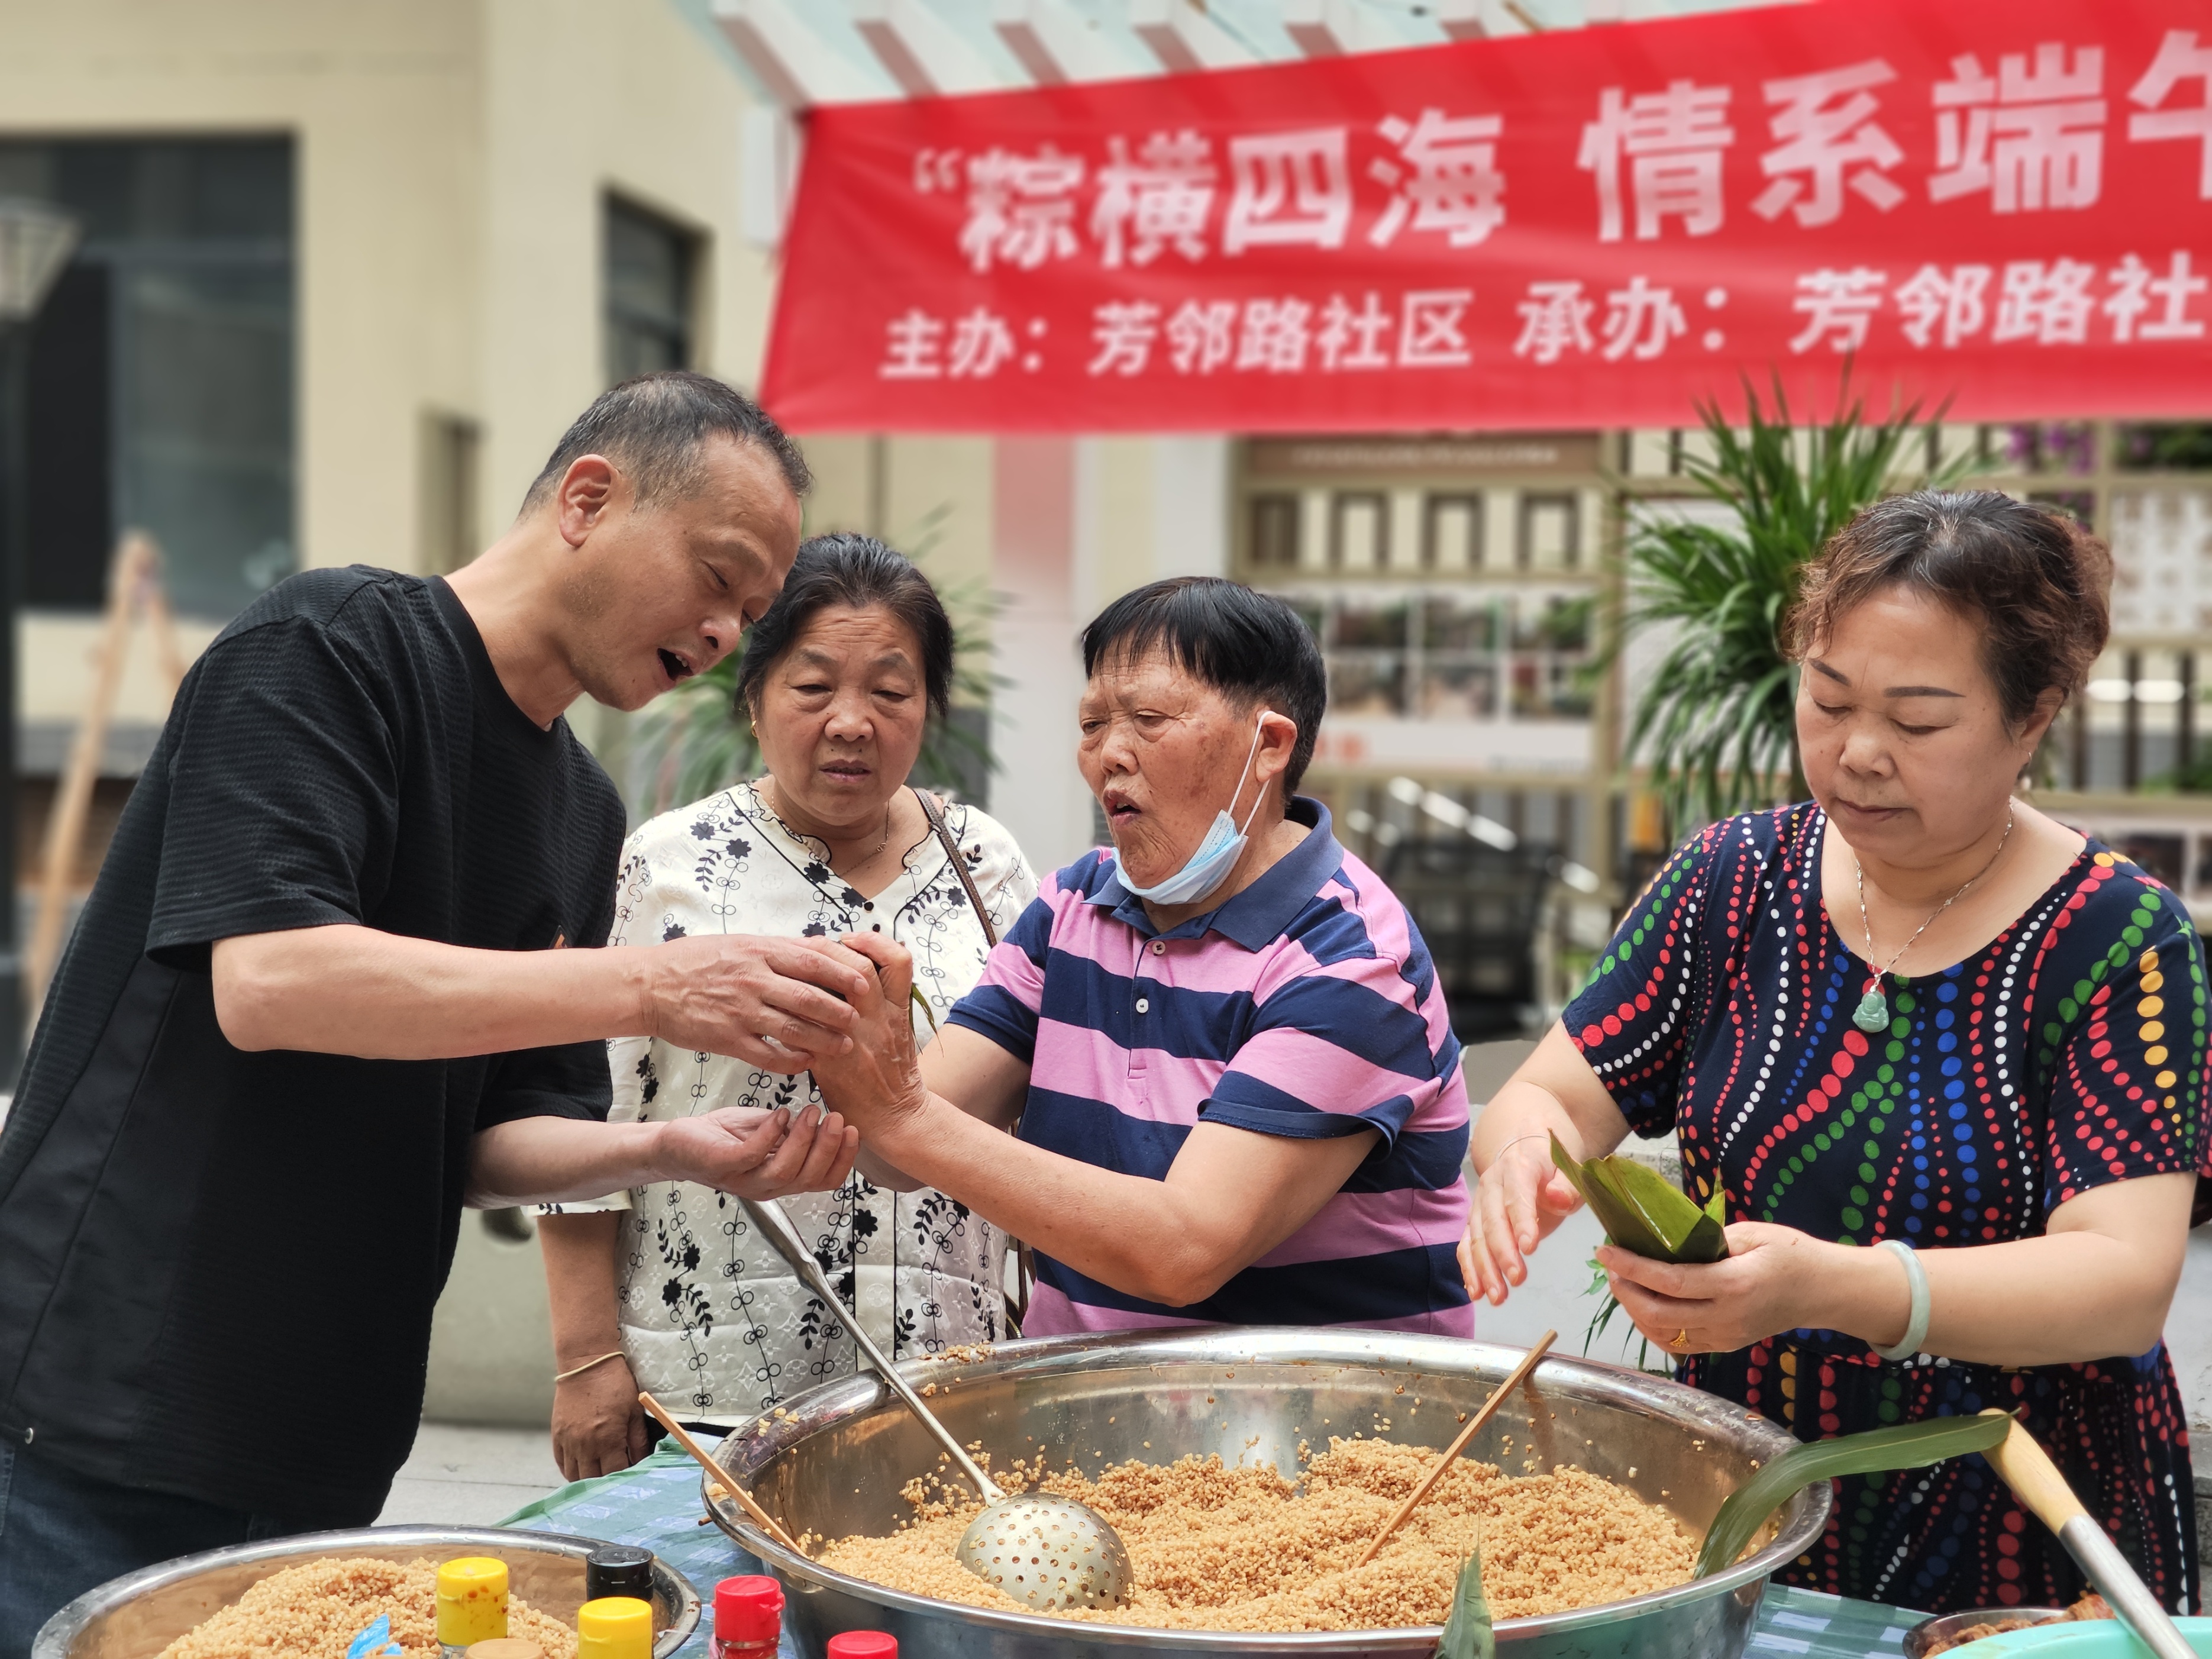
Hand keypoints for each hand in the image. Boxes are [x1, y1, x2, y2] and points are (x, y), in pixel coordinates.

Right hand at [551, 1352, 649, 1480]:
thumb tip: (642, 1462)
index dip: (624, 1479)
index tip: (631, 1479)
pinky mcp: (557, 1435)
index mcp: (607, 1439)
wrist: (586, 1364)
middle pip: (593, 1480)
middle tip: (615, 1480)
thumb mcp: (635, 1410)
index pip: (615, 1474)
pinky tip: (582, 1467)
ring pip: (574, 1476)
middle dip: (606, 1484)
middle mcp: (585, 1445)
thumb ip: (639, 1440)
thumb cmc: (615, 1384)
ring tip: (599, 1475)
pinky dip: (570, 1470)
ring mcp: (568, 1441)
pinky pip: (561, 1463)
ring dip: (587, 1480)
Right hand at [638, 934, 872, 1068]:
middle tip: (860, 1020)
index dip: (844, 973)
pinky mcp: (728, 1038)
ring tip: (843, 1046)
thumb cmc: (697, 960)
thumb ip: (778, 949)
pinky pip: (768, 1055)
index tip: (865, 983)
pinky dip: (792, 1061)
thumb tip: (819, 948)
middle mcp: (754, 979)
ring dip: (824, 1039)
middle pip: (810, 997)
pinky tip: (807, 1064)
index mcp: (760, 951)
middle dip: (841, 1011)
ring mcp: (741, 1010)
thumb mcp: (740, 942)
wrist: (652, 985)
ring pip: (794, 1028)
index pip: (814, 960)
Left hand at [653, 1105, 858, 1197]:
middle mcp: (767, 1187)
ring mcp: (744, 1180)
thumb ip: (794, 1130)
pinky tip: (780, 1114)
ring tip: (812, 1112)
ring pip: (785, 1172)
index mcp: (782, 1178)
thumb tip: (821, 1119)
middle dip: (829, 1148)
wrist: (678, 1142)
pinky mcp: (723, 1167)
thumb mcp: (767, 1130)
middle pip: (809, 1178)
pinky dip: (770, 1135)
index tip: (853, 1131)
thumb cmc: (723, 1137)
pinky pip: (752, 1156)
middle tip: (837, 1118)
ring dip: (804, 1141)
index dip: (843, 1160)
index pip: (823, 1181)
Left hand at [803, 933, 927, 1137]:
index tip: (852, 939)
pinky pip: (803, 1029)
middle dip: (833, 950)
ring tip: (790, 973)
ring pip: (827, 995)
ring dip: (805, 981)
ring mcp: (853, 1039)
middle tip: (812, 946)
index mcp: (897, 1009)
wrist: (893, 1115)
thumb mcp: (900, 1028)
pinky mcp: (828, 1060)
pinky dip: (788, 1014)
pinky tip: (778, 1008)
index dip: (875, 943)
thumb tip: (858, 970)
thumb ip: (885, 998)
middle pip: (859, 969)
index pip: (898, 961)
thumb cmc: (895, 1072)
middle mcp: (878, 1019)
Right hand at [1459, 1134, 1583, 1305]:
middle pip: (1492, 1221)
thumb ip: (1567, 1187)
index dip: (1521, 1221)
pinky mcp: (1473, 1221)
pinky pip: (1466, 1246)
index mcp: (1517, 1168)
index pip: (1516, 1196)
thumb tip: (1557, 1197)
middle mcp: (1491, 1186)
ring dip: (1484, 1269)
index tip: (1529, 1248)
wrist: (1524, 1154)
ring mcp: (1478, 1204)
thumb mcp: (1569, 1173)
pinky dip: (1469, 1270)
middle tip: (1517, 1279)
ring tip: (1498, 1297)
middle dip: (1502, 1253)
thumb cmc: (1552, 1170)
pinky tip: (1476, 1293)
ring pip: (1476, 1238)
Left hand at [1599, 1222, 1835, 1354]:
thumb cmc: (1790, 1253)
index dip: (1632, 1267)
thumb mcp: (1752, 1233)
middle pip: (1659, 1314)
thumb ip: (1708, 1239)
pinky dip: (1653, 1327)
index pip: (1670, 1281)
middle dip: (1625, 1291)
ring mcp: (1725, 1337)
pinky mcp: (1724, 1346)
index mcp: (1734, 1284)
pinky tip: (1643, 1305)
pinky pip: (1678, 1344)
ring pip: (1664, 1334)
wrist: (1823, 1291)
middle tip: (1610, 1267)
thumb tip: (1664, 1239)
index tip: (1606, 1251)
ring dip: (1635, 1310)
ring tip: (1623, 1283)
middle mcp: (1727, 1317)